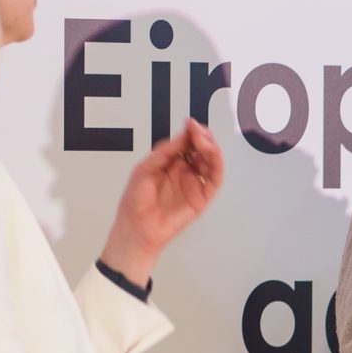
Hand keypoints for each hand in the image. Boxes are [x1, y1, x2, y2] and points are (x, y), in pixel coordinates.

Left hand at [100, 119, 224, 285]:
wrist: (136, 228)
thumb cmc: (135, 203)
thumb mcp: (145, 168)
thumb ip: (166, 151)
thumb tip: (183, 135)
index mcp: (169, 164)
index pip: (186, 143)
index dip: (191, 132)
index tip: (190, 124)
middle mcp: (183, 172)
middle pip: (201, 150)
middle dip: (202, 137)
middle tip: (198, 131)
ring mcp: (193, 184)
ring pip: (211, 161)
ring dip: (210, 147)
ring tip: (203, 140)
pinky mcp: (202, 197)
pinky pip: (214, 178)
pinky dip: (216, 163)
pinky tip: (209, 153)